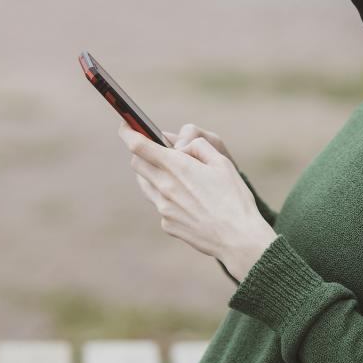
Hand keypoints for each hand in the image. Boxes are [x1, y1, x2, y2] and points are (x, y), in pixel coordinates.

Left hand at [119, 122, 275, 279]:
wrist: (237, 238)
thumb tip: (182, 147)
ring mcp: (163, 208)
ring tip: (172, 173)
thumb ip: (198, 147)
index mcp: (177, 167)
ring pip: (145, 184)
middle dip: (141, 153)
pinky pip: (160, 204)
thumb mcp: (222, 162)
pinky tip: (187, 200)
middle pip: (137, 164)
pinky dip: (167, 196)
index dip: (128, 131)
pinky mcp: (167, 224)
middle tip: (155, 149)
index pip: (139, 145)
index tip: (124, 123)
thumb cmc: (234, 197)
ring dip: (151, 174)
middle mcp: (165, 187)